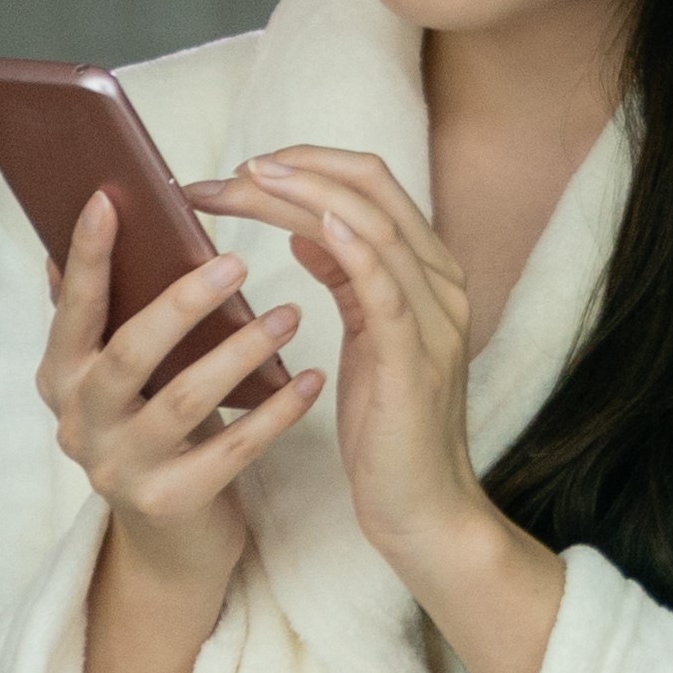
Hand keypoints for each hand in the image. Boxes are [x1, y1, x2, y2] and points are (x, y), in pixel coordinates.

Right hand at [36, 187, 322, 613]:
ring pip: (183, 399)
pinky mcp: (170, 503)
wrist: (174, 536)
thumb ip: (115, 306)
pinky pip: (232, 449)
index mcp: (62, 376)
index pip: (72, 308)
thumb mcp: (128, 370)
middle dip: (181, 303)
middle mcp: (79, 423)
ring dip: (241, 351)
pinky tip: (312, 379)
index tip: (109, 198)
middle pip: (127, 353)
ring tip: (289, 314)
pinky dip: (276, 411)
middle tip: (237, 260)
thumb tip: (109, 208)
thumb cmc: (159, 422)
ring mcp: (121, 468)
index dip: (87, 256)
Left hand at [188, 146, 488, 555]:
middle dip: (299, 169)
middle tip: (231, 172)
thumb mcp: (367, 338)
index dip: (310, 163)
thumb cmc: (387, 427)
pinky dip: (352, 248)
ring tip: (250, 182)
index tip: (246, 168)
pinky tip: (313, 227)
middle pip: (374, 191)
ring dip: (307, 195)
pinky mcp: (415, 360)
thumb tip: (308, 226)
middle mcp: (440, 283)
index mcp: (428, 273)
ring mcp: (433, 319)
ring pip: (374, 227)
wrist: (423, 508)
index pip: (374, 186)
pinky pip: (385, 288)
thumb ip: (348, 278)